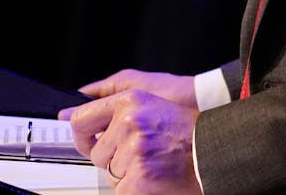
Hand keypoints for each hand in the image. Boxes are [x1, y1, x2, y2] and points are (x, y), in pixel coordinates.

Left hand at [59, 70, 201, 193]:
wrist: (213, 151)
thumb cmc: (187, 131)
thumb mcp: (152, 105)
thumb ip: (117, 110)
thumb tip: (71, 118)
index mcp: (131, 100)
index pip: (81, 118)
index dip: (81, 136)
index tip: (87, 142)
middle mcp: (129, 121)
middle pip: (96, 152)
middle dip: (113, 158)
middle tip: (139, 154)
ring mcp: (133, 150)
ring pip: (109, 172)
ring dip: (126, 173)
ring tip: (152, 162)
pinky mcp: (138, 176)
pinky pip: (120, 189)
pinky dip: (135, 189)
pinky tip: (154, 176)